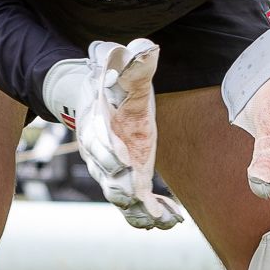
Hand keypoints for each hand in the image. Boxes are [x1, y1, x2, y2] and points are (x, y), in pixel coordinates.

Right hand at [43, 39, 183, 229]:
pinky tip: (172, 221)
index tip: (125, 164)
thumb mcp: (120, 64)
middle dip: (122, 190)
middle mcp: (100, 152)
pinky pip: (137, 202)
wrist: (100, 94)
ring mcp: (114, 169)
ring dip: (139, 211)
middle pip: (106, 177)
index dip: (109, 155)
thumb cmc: (113, 79)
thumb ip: (132, 61)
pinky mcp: (130, 177)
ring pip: (121, 197)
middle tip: (138, 198)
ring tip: (161, 221)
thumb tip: (148, 49)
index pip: (97, 143)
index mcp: (96, 123)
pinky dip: (151, 214)